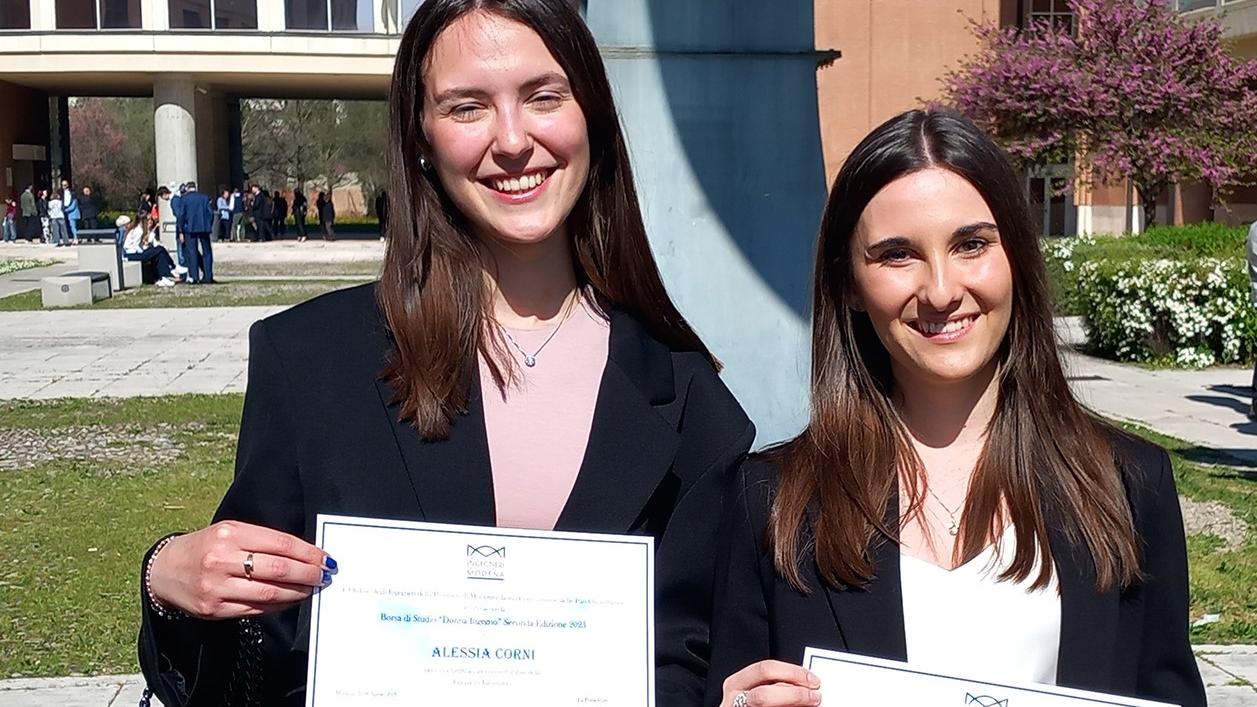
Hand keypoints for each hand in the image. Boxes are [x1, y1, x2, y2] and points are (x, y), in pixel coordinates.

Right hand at [148, 520, 333, 619]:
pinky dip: (278, 605)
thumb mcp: (230, 531)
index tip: (325, 558)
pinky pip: (256, 608)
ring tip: (311, 588)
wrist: (165, 570)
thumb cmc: (206, 547)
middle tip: (325, 575)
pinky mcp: (214, 609)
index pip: (281, 544)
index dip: (309, 553)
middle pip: (279, 569)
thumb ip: (263, 540)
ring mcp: (217, 587)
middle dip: (309, 574)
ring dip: (298, 592)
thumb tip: (304, 553)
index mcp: (231, 534)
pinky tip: (290, 599)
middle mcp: (222, 560)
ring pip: (270, 592)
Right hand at [721, 660, 821, 706]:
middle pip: (764, 694)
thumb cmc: (758, 702)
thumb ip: (777, 686)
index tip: (812, 679)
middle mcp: (733, 702)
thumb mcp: (758, 690)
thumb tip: (805, 684)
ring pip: (766, 705)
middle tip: (814, 696)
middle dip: (794, 694)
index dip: (791, 672)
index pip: (763, 670)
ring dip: (793, 702)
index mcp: (735, 684)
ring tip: (811, 703)